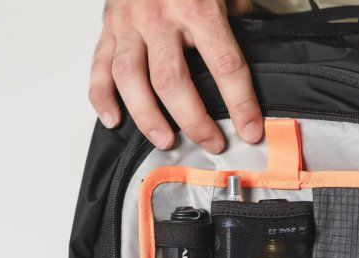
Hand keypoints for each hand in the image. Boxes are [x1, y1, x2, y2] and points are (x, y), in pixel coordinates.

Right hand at [90, 0, 261, 153]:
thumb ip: (238, 15)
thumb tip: (259, 50)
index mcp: (197, 7)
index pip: (225, 65)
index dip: (241, 103)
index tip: (250, 130)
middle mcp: (159, 17)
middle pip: (172, 81)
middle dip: (194, 121)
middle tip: (211, 143)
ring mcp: (129, 24)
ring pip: (130, 79)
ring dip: (147, 116)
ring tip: (164, 140)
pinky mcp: (108, 28)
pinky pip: (99, 67)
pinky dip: (101, 98)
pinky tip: (114, 120)